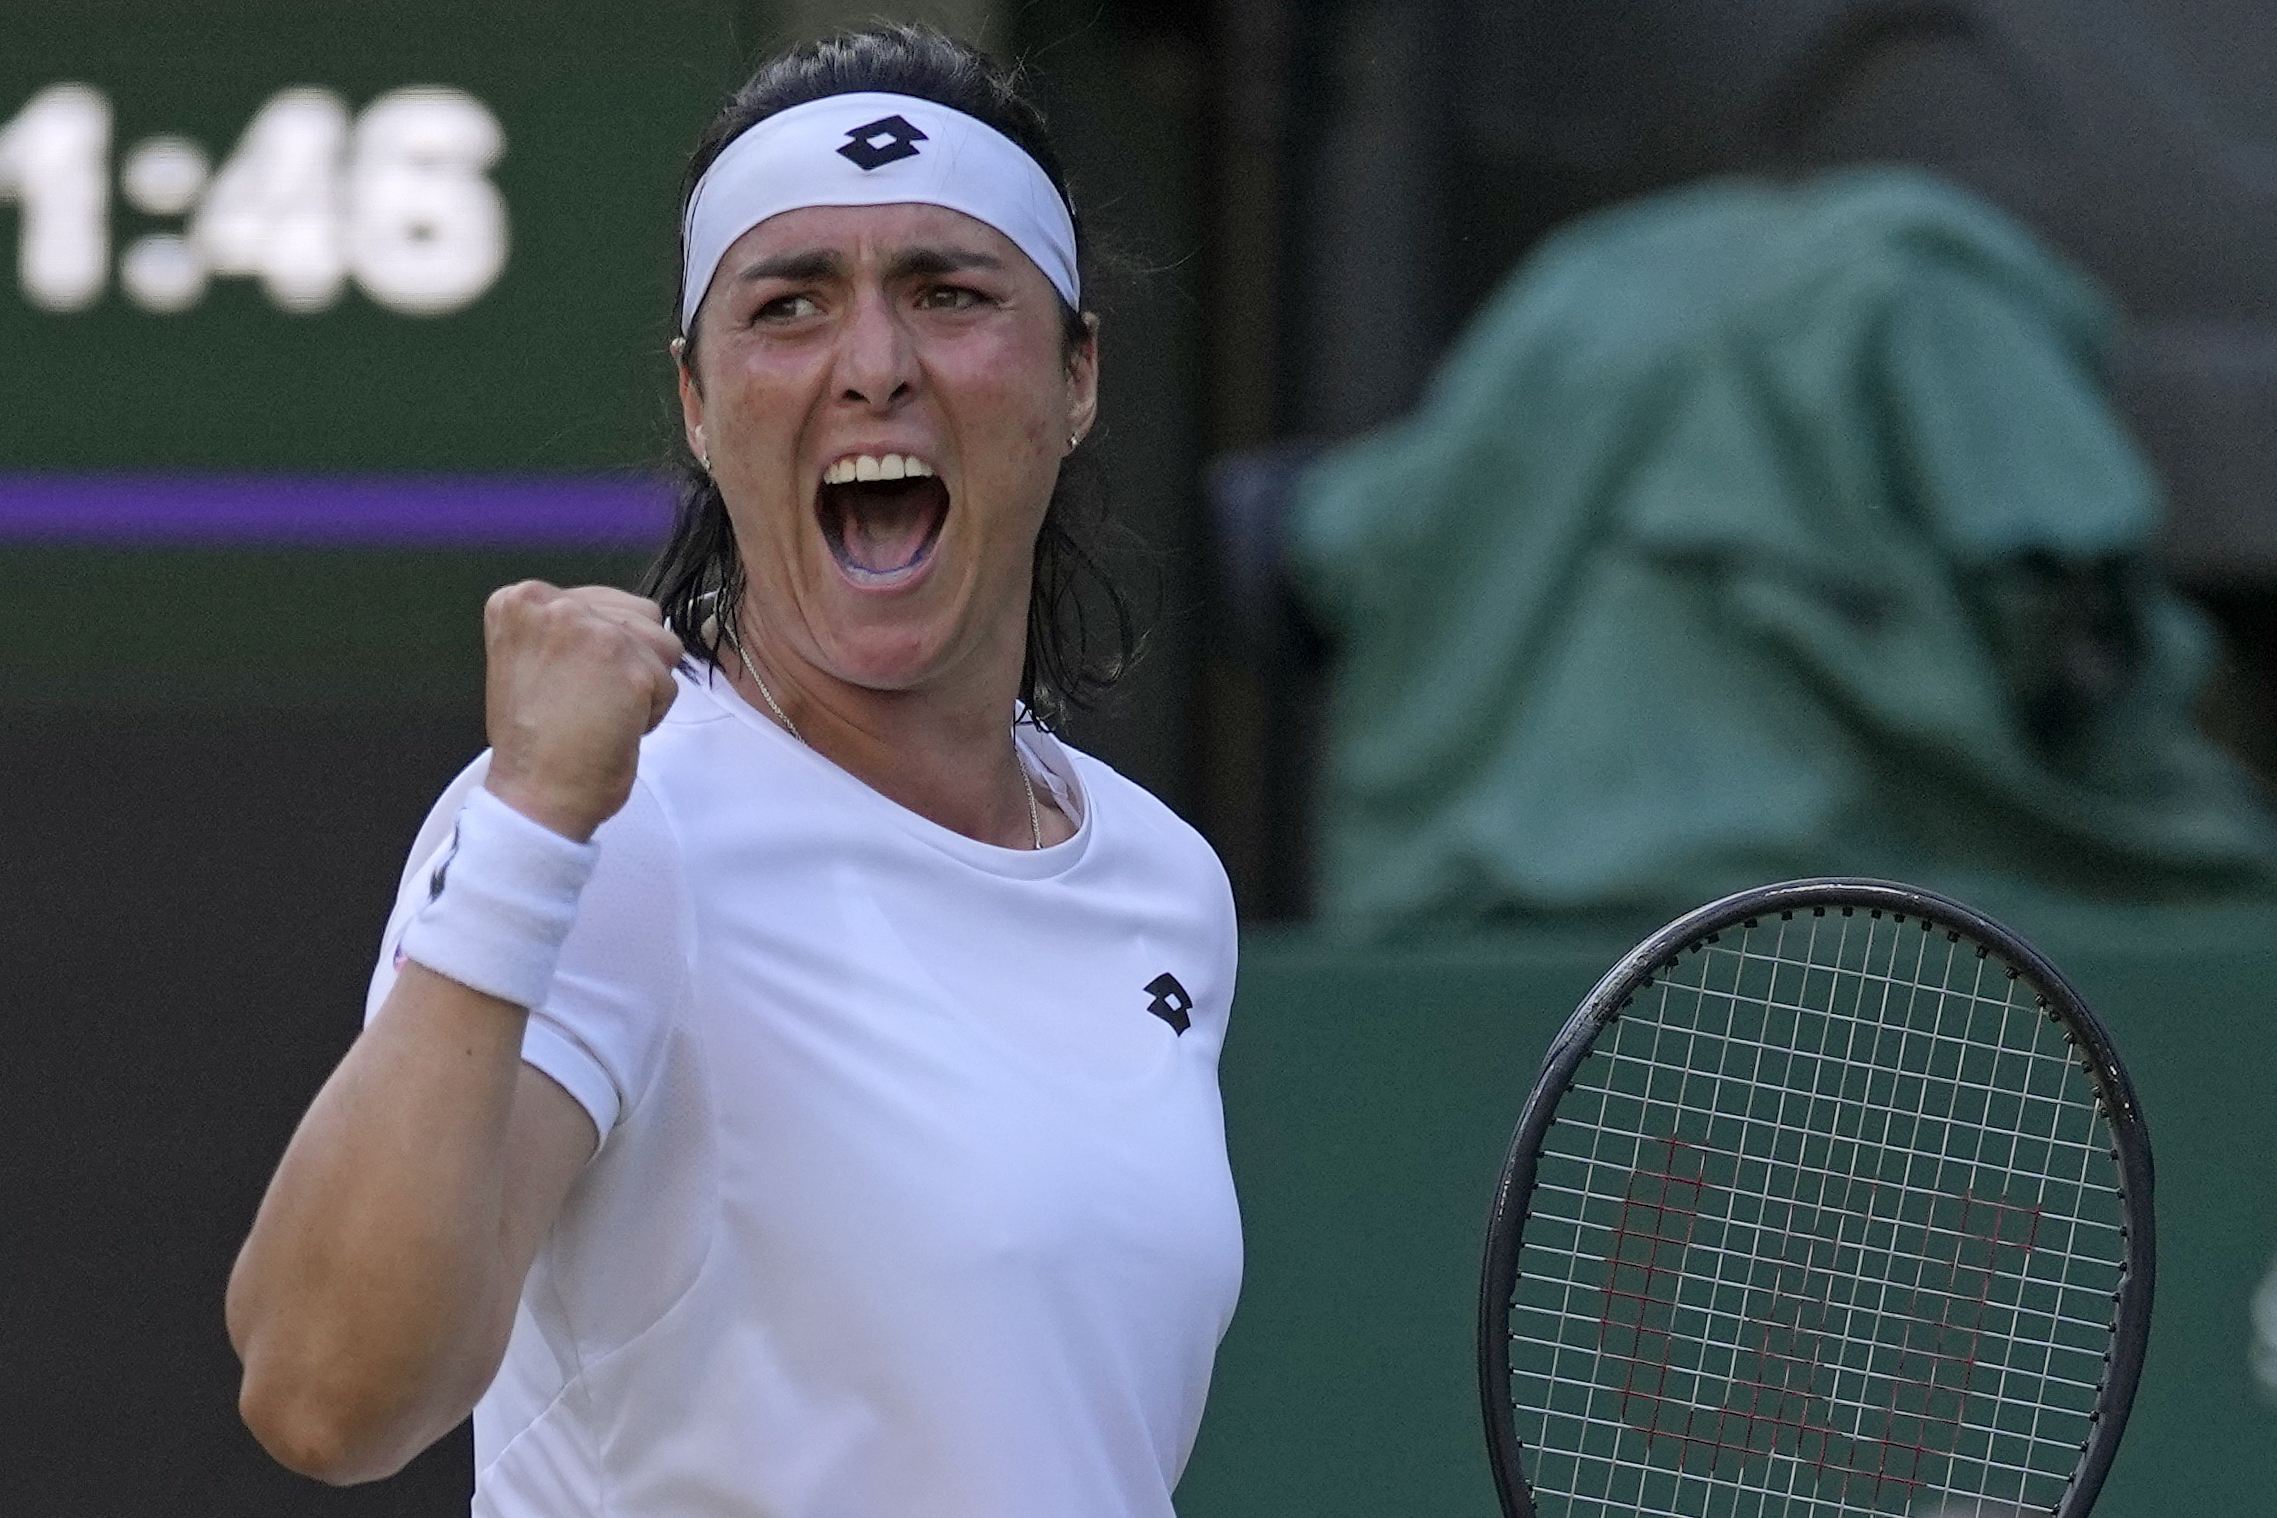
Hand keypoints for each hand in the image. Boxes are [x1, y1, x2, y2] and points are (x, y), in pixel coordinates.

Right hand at [479, 583, 681, 840]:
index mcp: (521, 600)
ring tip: (600, 713)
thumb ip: (568, 629)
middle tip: (585, 702)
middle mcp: (554, 605)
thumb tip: (623, 618)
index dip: (603, 648)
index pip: (604, 602)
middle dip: (628, 661)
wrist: (535, 795)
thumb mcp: (531, 658)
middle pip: (639, 617)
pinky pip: (668, 684)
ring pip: (661, 646)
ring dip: (644, 684)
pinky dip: (652, 713)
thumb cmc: (536, 740)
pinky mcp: (629, 666)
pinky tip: (613, 729)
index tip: (572, 682)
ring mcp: (593, 633)